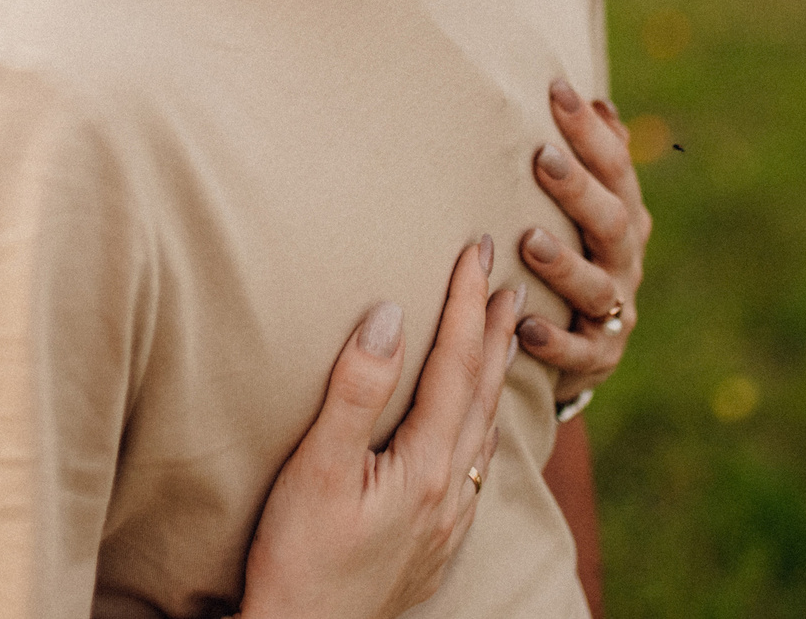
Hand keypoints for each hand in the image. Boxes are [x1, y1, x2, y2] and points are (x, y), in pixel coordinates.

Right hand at [238, 238, 521, 618]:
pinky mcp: (438, 543)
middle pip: (482, 393)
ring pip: (485, 431)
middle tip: (506, 275)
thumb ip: (356, 389)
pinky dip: (482, 424)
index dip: (465, 302)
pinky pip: (476, 465)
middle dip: (493, 329)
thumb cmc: (299, 557)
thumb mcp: (317, 468)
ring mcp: (449, 521)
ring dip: (494, 375)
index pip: (453, 364)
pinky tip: (476, 423)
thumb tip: (392, 314)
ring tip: (504, 333)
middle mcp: (451, 491)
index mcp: (425, 465)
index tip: (476, 248)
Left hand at [514, 80, 650, 401]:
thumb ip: (591, 161)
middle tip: (543, 158)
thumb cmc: (571, 255)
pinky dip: (555, 341)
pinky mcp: (598, 358)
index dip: (590, 131)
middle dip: (579, 190)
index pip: (615, 167)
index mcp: (624, 216)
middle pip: (612, 221)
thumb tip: (597, 102)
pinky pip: (581, 353)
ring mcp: (616, 311)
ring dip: (564, 264)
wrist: (580, 348)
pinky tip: (525, 325)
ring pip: (597, 287)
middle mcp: (625, 260)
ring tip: (529, 242)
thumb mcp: (583, 210)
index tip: (557, 90)